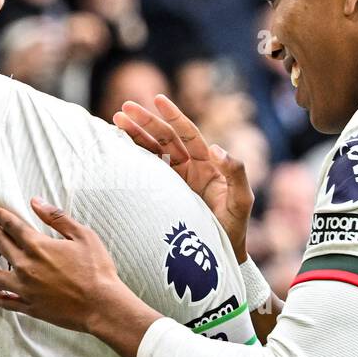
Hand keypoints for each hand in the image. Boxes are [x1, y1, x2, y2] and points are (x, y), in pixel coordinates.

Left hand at [0, 199, 126, 333]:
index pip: (12, 226)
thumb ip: (57, 218)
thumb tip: (36, 201)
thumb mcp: (82, 235)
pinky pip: (4, 302)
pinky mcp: (29, 306)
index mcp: (38, 246)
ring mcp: (24, 288)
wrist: (102, 305)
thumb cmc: (97, 269)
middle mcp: (26, 266)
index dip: (0, 217)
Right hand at [114, 94, 252, 262]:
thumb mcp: (242, 200)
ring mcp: (174, 179)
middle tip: (124, 108)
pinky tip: (118, 146)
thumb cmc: (234, 227)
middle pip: (165, 137)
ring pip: (152, 150)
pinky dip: (132, 156)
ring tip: (116, 120)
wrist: (218, 257)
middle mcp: (189, 167)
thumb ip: (235, 173)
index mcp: (207, 163)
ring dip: (135, 135)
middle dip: (146, 121)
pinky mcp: (162, 193)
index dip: (173, 116)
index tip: (158, 99)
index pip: (188, 134)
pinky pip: (146, 170)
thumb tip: (215, 148)